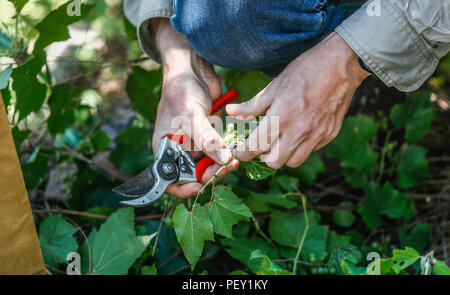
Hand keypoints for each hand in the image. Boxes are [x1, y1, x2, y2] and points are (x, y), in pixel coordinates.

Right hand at [151, 19, 238, 197]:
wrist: (191, 70)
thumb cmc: (181, 92)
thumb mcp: (192, 117)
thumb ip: (207, 140)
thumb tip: (225, 160)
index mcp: (165, 151)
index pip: (171, 180)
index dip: (184, 187)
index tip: (200, 185)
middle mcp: (178, 151)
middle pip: (194, 175)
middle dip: (211, 173)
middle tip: (227, 166)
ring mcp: (194, 145)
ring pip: (209, 165)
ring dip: (221, 164)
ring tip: (234, 158)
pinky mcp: (209, 137)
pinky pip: (218, 152)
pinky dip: (226, 153)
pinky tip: (235, 149)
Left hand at [226, 32, 369, 167]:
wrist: (341, 65)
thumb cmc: (305, 71)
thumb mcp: (274, 86)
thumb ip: (252, 105)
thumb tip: (232, 112)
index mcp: (281, 117)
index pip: (255, 147)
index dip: (243, 154)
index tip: (239, 153)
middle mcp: (299, 131)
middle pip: (274, 162)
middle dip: (264, 156)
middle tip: (263, 144)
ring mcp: (316, 135)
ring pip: (293, 162)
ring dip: (284, 155)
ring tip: (282, 140)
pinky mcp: (329, 135)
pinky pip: (310, 151)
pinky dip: (301, 147)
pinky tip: (300, 131)